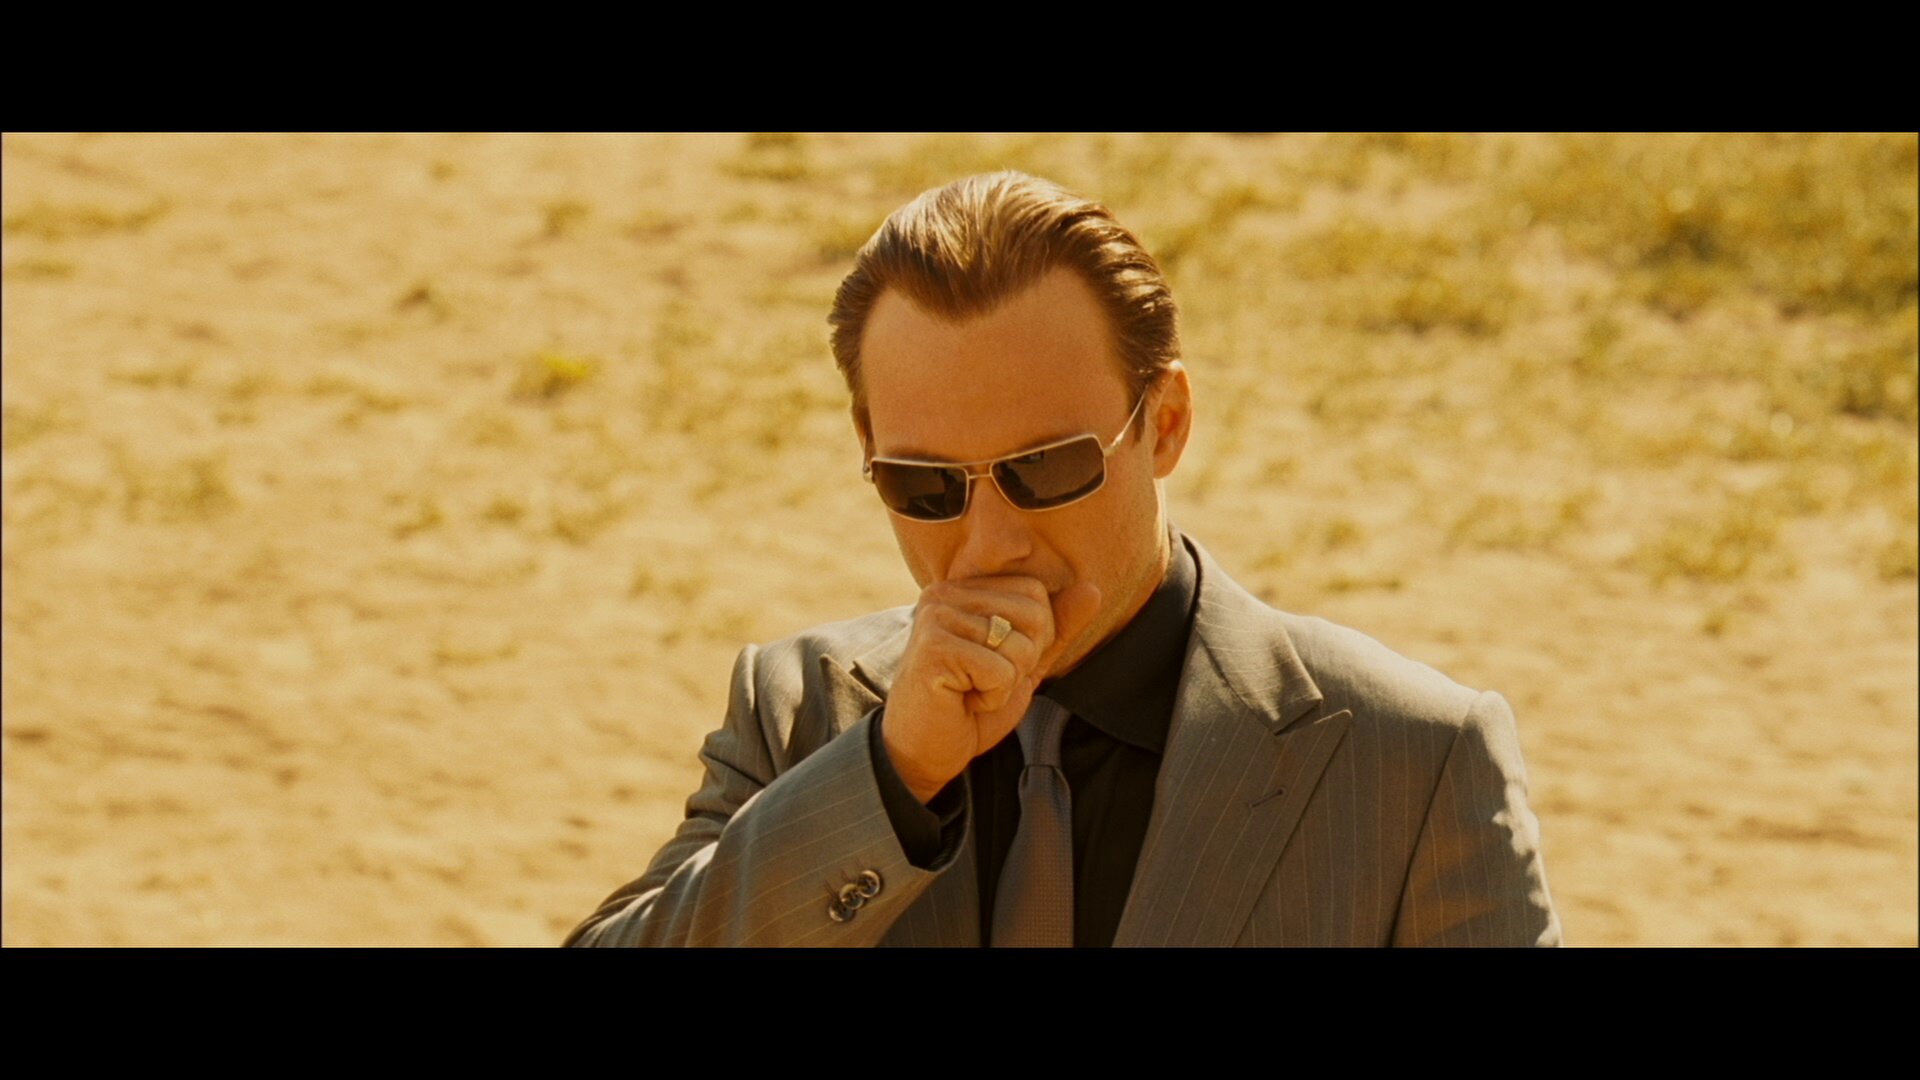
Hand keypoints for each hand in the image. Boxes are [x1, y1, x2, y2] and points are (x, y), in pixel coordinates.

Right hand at [880, 576, 1101, 802]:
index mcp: (964, 588)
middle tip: (984, 681)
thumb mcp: (1024, 663)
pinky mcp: (932, 648)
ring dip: (1005, 683)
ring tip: (972, 691)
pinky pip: (999, 670)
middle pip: (1033, 615)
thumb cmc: (971, 706)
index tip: (996, 663)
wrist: (926, 751)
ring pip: (1018, 646)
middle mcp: (944, 594)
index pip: (1035, 594)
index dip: (1034, 639)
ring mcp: (935, 618)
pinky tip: (964, 701)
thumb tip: (1093, 589)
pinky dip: (992, 697)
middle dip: (1022, 661)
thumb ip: (1057, 627)